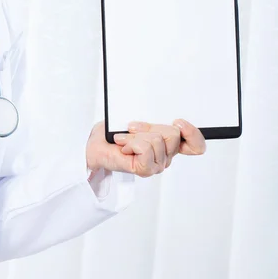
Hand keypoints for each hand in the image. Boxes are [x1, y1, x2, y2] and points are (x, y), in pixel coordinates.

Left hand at [86, 119, 205, 177]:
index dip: (193, 133)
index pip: (196, 145)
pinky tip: (123, 145)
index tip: (178, 121)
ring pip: (158, 139)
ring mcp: (155, 165)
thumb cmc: (112, 133)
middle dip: (151, 126)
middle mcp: (165, 157)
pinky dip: (131, 142)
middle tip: (133, 128)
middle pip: (173, 134)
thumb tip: (166, 117)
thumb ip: (154, 122)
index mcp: (167, 145)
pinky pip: (146, 149)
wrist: (93, 146)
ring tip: (124, 138)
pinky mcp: (144, 170)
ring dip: (137, 134)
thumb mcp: (138, 122)